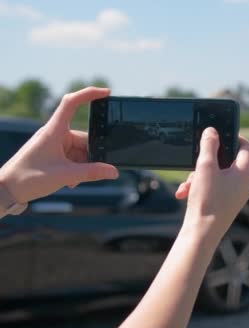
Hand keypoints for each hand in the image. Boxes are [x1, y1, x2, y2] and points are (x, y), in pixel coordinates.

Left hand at [0, 87, 118, 203]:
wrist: (6, 189)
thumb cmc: (28, 178)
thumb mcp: (65, 176)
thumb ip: (92, 173)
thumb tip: (113, 171)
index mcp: (54, 130)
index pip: (72, 103)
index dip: (90, 94)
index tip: (107, 92)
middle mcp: (55, 134)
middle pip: (84, 138)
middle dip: (91, 155)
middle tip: (92, 171)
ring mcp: (53, 144)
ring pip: (80, 150)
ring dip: (83, 165)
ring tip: (74, 180)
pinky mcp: (52, 154)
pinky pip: (72, 157)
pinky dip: (76, 168)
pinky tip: (70, 181)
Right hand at [176, 127, 248, 239]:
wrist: (202, 234)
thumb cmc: (207, 201)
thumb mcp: (205, 168)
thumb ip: (209, 146)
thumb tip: (212, 131)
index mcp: (245, 173)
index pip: (247, 147)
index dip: (235, 136)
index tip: (220, 133)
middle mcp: (244, 184)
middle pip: (228, 161)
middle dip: (207, 161)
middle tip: (196, 164)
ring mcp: (236, 195)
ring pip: (217, 176)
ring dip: (199, 176)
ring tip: (187, 186)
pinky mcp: (226, 204)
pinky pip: (214, 188)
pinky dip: (200, 187)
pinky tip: (185, 194)